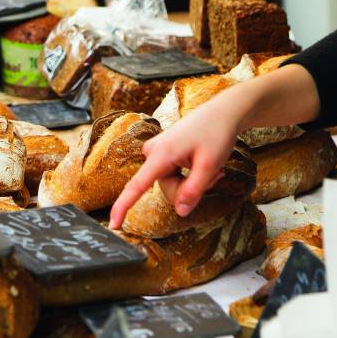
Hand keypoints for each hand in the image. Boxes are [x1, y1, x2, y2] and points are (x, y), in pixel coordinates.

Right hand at [109, 98, 241, 228]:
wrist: (222, 112)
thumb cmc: (217, 134)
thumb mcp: (210, 165)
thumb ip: (193, 190)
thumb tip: (180, 212)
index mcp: (160, 155)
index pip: (136, 186)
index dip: (124, 207)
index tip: (114, 225)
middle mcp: (152, 153)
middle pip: (166, 190)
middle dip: (188, 190)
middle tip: (212, 174)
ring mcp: (156, 153)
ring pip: (171, 185)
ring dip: (191, 182)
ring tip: (210, 166)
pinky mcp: (161, 154)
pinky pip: (171, 176)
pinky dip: (189, 176)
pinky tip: (202, 163)